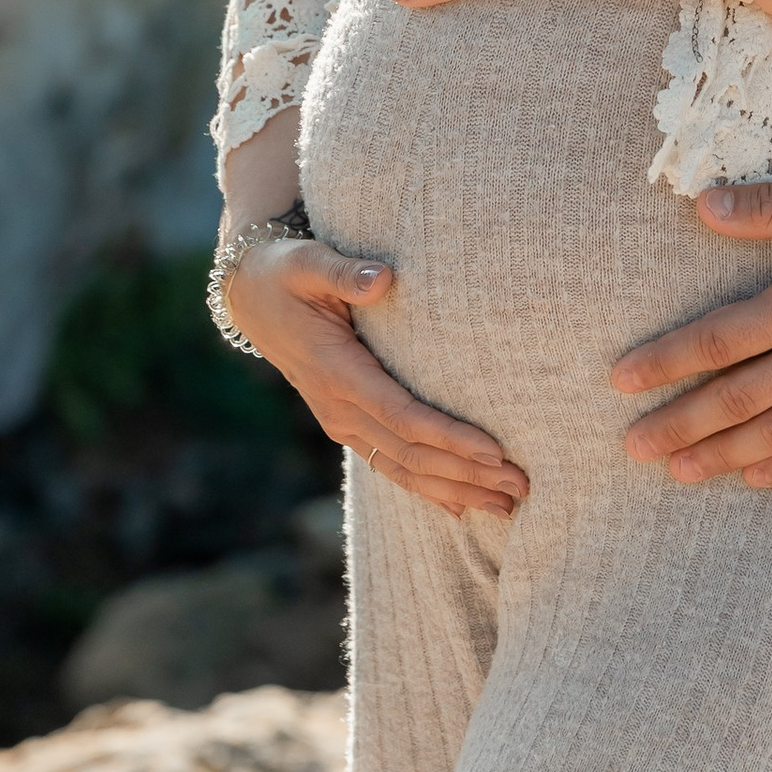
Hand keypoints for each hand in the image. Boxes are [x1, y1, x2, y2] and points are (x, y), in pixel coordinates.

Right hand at [224, 231, 526, 522]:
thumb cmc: (287, 273)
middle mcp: (339, 408)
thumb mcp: (310, 264)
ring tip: (506, 504)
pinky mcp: (347, 423)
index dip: (450, 438)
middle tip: (521, 485)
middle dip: (467, 474)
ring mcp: (341, 421)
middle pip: (411, 454)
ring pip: (403, 469)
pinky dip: (426, 488)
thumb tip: (383, 279)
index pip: (403, 417)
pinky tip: (461, 507)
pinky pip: (390, 464)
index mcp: (337, 373)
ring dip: (455, 490)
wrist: (250, 296)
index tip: (496, 451)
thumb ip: (345, 273)